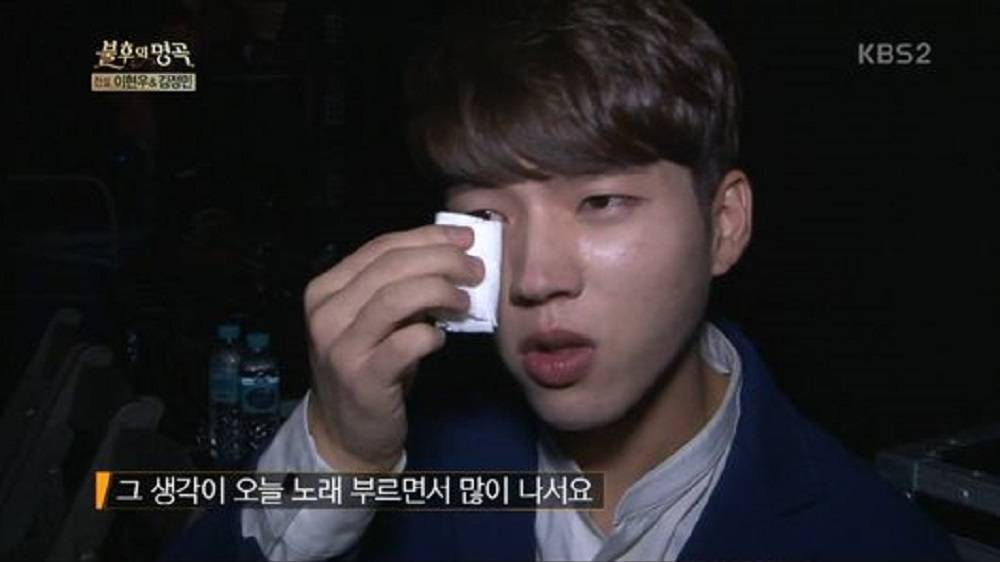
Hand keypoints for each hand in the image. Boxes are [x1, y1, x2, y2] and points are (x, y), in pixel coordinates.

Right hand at [302, 225, 483, 470]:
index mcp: (325, 289)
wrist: (346, 431)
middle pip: (390, 267)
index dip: (427, 238)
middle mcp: (326, 314)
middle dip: (441, 260)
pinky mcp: (362, 379)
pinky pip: (405, 344)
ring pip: (395, 299)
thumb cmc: (369, 366)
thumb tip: (452, 253)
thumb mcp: (374, 320)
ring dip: (439, 292)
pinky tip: (441, 338)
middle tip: (475, 270)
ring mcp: (340, 348)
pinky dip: (431, 335)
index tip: (464, 239)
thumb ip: (398, 286)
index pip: (380, 247)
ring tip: (465, 301)